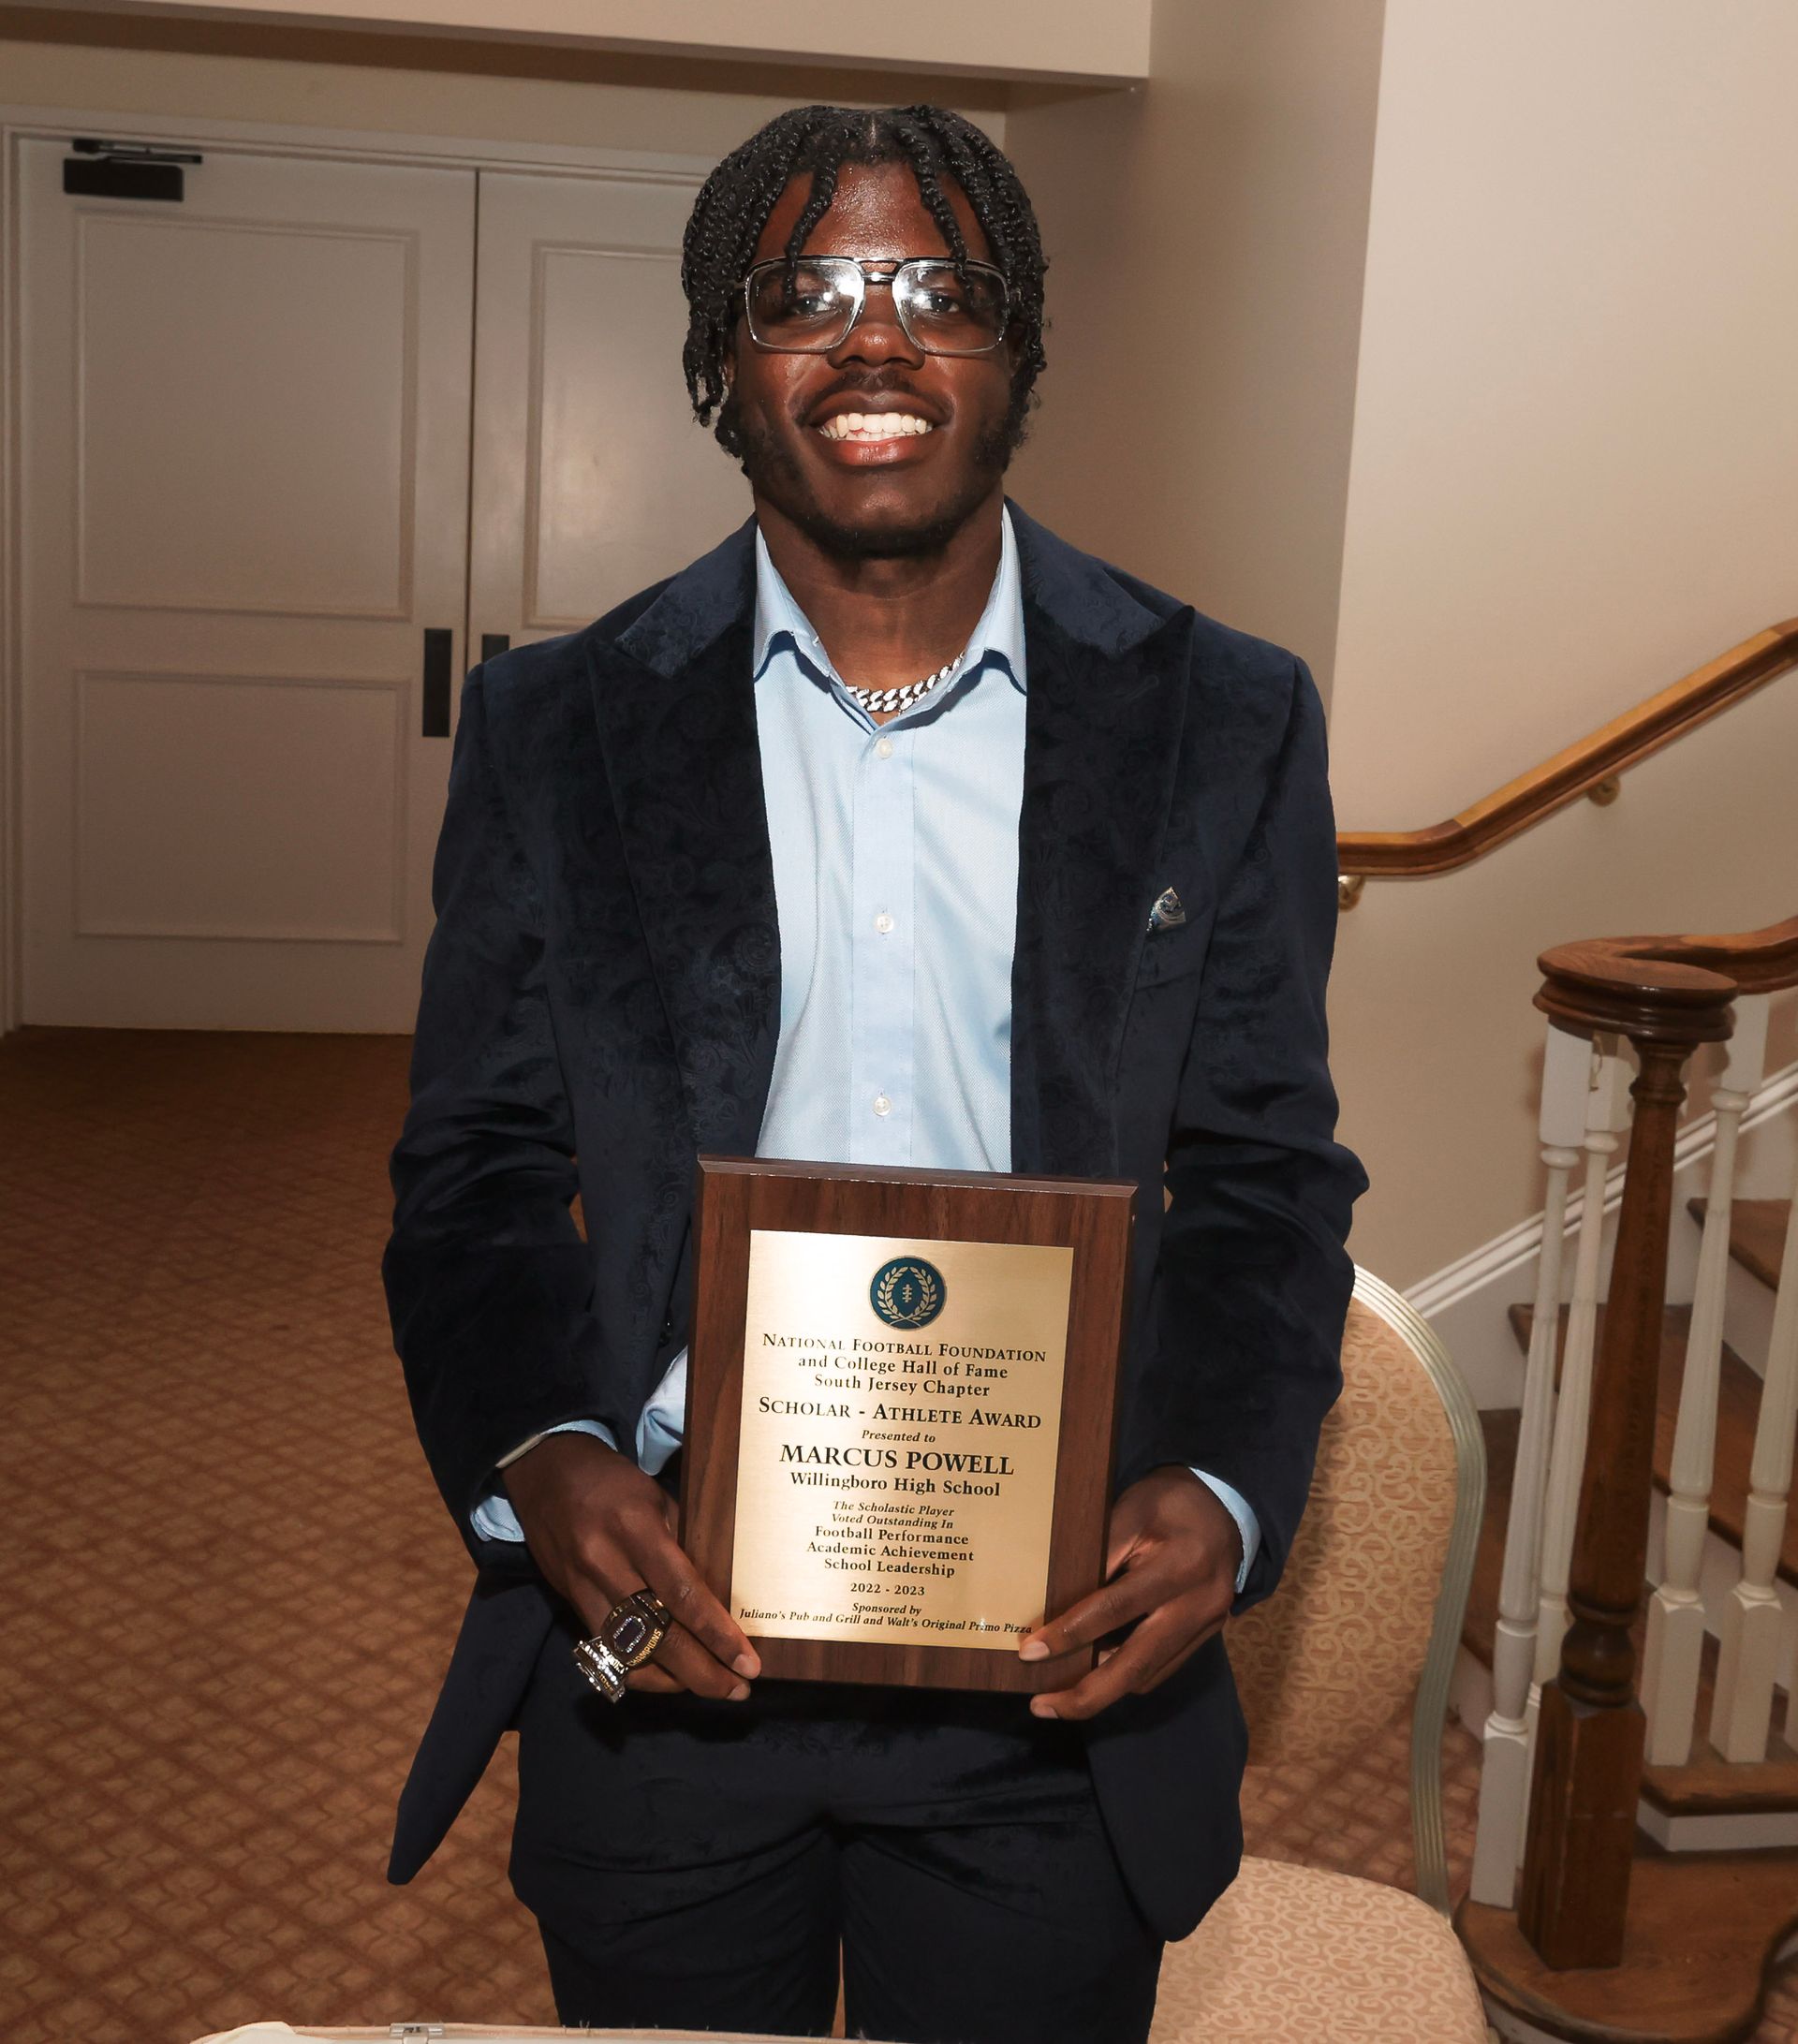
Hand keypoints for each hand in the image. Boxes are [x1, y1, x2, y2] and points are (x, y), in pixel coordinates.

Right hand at [503, 1432, 760, 1698]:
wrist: (545, 1472)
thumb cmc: (612, 1479)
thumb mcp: (656, 1496)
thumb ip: (683, 1541)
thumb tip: (721, 1588)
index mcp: (634, 1527)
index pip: (682, 1593)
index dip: (716, 1633)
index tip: (746, 1662)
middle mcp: (605, 1563)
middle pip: (658, 1636)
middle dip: (702, 1672)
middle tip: (739, 1690)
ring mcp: (583, 1589)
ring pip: (630, 1655)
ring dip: (675, 1680)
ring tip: (712, 1687)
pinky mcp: (570, 1604)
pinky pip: (608, 1653)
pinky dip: (642, 1671)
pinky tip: (670, 1676)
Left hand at [1018, 1466, 1240, 1719]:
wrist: (1226, 1504)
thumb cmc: (1168, 1500)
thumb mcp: (1129, 1510)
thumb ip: (1099, 1554)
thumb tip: (1054, 1602)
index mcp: (1179, 1565)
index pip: (1115, 1608)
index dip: (1070, 1634)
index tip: (1030, 1651)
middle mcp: (1198, 1604)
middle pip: (1136, 1665)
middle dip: (1086, 1694)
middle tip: (1041, 1706)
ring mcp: (1207, 1625)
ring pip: (1149, 1675)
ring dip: (1103, 1690)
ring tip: (1060, 1695)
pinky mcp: (1207, 1635)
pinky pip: (1162, 1667)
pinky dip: (1127, 1675)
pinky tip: (1097, 1673)